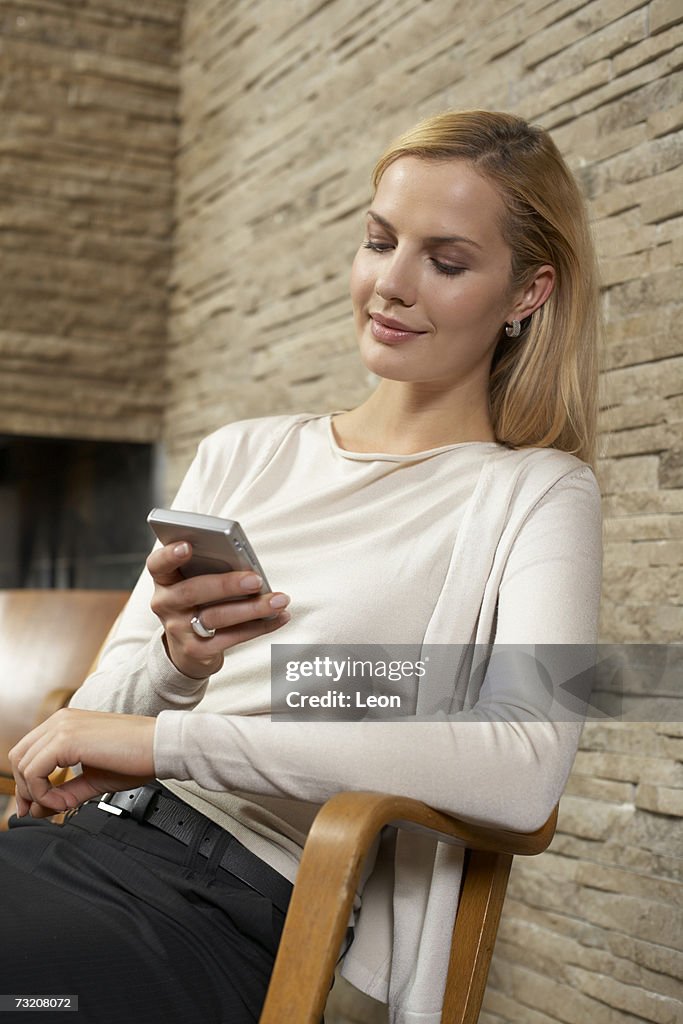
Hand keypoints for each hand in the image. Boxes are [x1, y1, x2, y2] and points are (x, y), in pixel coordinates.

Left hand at [9, 707, 155, 818]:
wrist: (159, 747)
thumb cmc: (136, 758)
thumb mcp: (93, 778)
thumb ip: (65, 791)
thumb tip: (38, 808)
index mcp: (66, 723)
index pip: (28, 752)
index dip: (25, 783)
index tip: (36, 806)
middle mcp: (60, 720)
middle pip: (18, 757)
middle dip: (24, 790)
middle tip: (38, 812)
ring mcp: (61, 727)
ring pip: (22, 766)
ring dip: (37, 794)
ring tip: (61, 806)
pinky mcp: (66, 740)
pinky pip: (35, 773)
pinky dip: (44, 794)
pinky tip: (64, 802)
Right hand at [147, 541, 290, 678]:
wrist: (187, 649)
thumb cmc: (200, 602)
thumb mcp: (196, 583)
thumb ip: (210, 570)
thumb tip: (248, 566)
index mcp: (165, 580)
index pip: (158, 564)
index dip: (170, 555)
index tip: (188, 545)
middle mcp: (166, 604)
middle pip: (193, 591)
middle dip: (227, 584)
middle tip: (256, 580)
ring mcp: (179, 630)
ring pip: (216, 617)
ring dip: (252, 608)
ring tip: (279, 600)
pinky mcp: (197, 651)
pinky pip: (232, 638)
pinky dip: (260, 627)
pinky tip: (280, 617)